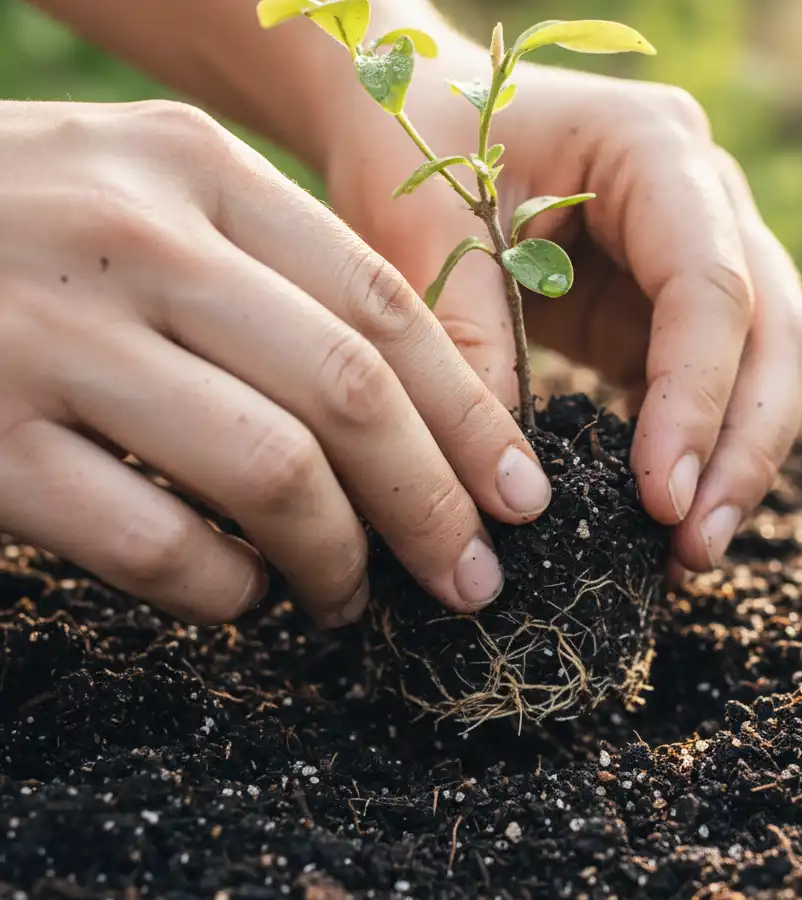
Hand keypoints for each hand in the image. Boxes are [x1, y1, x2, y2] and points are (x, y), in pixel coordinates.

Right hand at [0, 100, 551, 625]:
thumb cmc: (21, 236)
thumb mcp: (152, 208)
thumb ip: (275, 287)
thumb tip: (421, 427)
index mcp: (194, 168)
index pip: (386, 309)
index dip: (473, 419)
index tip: (521, 499)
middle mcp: (132, 238)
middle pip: (351, 395)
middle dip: (434, 506)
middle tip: (472, 581)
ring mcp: (48, 338)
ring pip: (271, 475)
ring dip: (338, 562)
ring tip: (351, 599)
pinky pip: (159, 546)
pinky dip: (225, 590)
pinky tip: (241, 595)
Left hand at [327, 41, 801, 574]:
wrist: (420, 120)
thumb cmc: (416, 143)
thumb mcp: (425, 224)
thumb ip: (469, 334)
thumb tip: (512, 481)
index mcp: (654, 150)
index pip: (710, 286)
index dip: (696, 399)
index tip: (661, 497)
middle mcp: (702, 199)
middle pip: (774, 331)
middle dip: (744, 447)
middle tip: (697, 546)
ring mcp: (694, 256)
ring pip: (763, 367)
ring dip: (735, 462)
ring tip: (689, 552)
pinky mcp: (661, 312)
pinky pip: (707, 387)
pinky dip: (694, 453)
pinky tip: (662, 518)